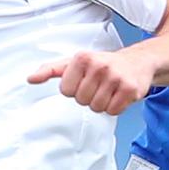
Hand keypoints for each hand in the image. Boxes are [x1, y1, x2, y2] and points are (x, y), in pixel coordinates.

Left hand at [27, 49, 154, 114]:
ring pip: (97, 107)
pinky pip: (113, 111)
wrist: (138, 62)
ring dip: (102, 103)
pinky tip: (119, 94)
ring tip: (109, 90)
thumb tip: (30, 79)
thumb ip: (51, 70)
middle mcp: (99, 65)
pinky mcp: (130, 90)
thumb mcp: (75, 63)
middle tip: (99, 85)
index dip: (75, 89)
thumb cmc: (102, 64)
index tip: (85, 80)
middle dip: (89, 97)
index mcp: (82, 58)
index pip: (66, 91)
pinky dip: (116, 107)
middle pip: (81, 101)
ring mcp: (116, 78)